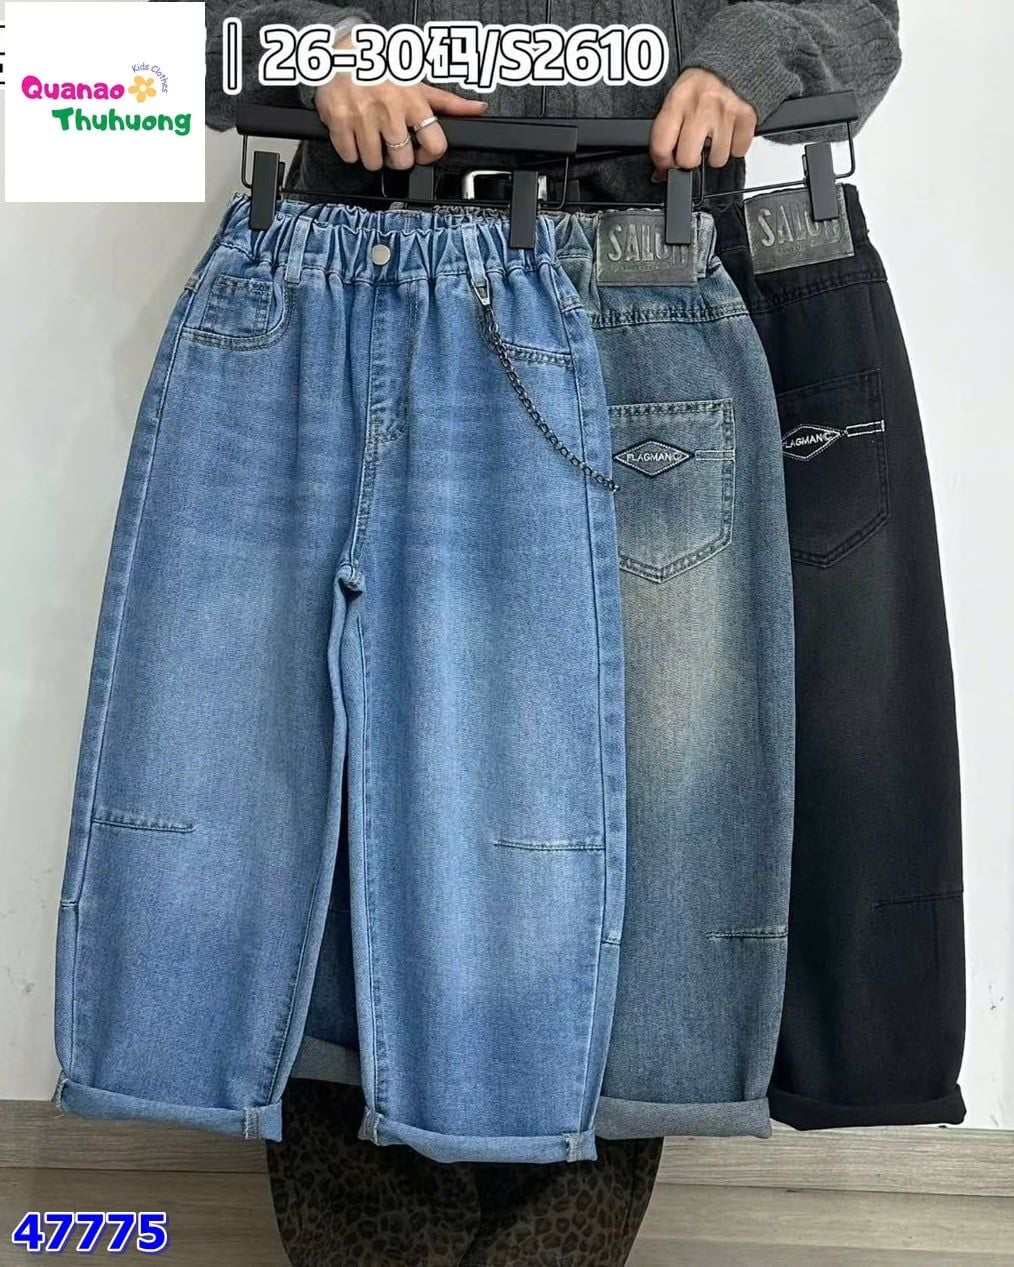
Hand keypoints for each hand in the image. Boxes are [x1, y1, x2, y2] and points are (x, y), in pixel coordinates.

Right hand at [314, 33, 487, 171]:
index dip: (429, 156)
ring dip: (373, 156)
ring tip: (372, 138)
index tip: (421, 153)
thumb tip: (478, 109)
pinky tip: (355, 135)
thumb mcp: (418, 83)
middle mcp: (390, 111)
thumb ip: (448, 102)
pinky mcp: (339, 121)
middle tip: (392, 144)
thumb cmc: (384, 69)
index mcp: (413, 103)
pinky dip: (350, 150)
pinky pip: (348, 155)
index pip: (435, 145)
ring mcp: (363, 117)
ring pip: (373, 163)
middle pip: (401, 162)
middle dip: (396, 158)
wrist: (344, 52)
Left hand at [650, 68, 756, 177]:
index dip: (662, 164)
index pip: (661, 147)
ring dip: (715, 154)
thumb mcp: (678, 98)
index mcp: (678, 101)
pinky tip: (729, 132)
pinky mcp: (746, 117)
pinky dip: (734, 146)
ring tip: (714, 136)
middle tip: (694, 148)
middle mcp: (700, 107)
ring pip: (716, 160)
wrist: (735, 60)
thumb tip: (661, 170)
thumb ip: (668, 130)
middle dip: (690, 160)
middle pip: (688, 160)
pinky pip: (738, 151)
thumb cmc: (703, 84)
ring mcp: (724, 113)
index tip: (666, 165)